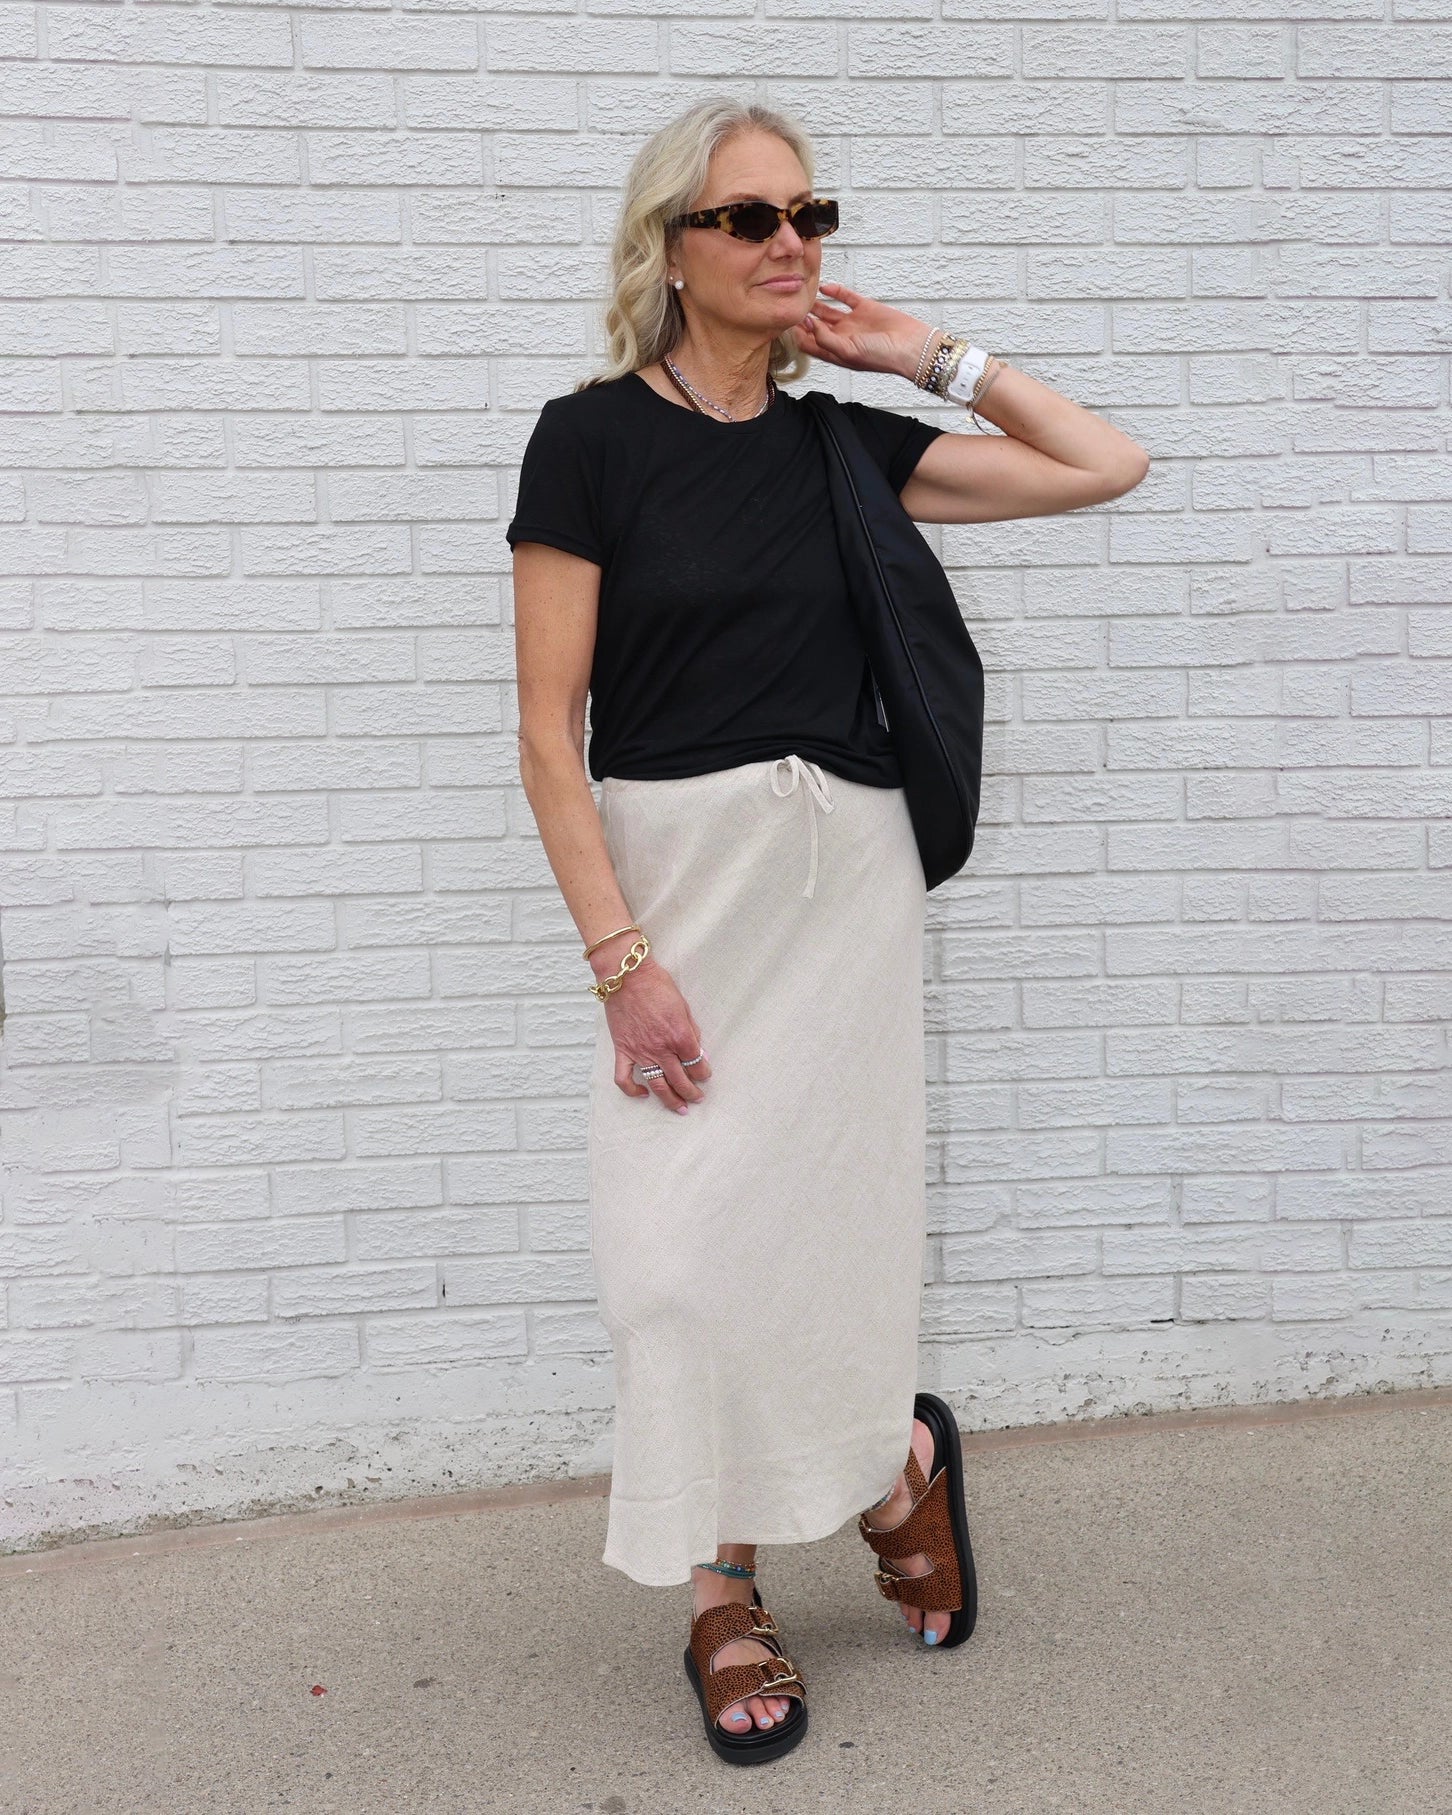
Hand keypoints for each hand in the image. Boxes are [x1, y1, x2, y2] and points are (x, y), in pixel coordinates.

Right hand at [601, 956, 711, 1114]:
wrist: (627, 975)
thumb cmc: (656, 985)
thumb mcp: (683, 1006)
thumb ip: (692, 1032)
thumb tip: (698, 1052)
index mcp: (680, 1036)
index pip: (697, 1064)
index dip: (703, 1073)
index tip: (705, 1075)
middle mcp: (661, 1048)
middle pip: (680, 1080)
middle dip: (692, 1093)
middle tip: (697, 1098)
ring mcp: (640, 1052)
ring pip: (657, 1085)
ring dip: (670, 1100)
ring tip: (679, 1108)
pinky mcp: (622, 1050)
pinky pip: (624, 1078)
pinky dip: (632, 1090)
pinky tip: (643, 1094)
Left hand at [792, 280, 930, 381]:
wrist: (911, 346)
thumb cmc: (880, 356)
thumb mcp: (847, 351)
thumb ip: (824, 339)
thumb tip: (807, 323)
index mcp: (835, 352)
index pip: (808, 344)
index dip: (794, 335)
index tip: (780, 322)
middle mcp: (841, 337)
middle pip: (814, 327)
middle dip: (800, 317)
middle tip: (785, 303)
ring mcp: (852, 322)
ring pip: (827, 312)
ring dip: (814, 304)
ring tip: (800, 292)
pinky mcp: (865, 308)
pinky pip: (846, 298)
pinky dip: (835, 292)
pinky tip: (824, 287)